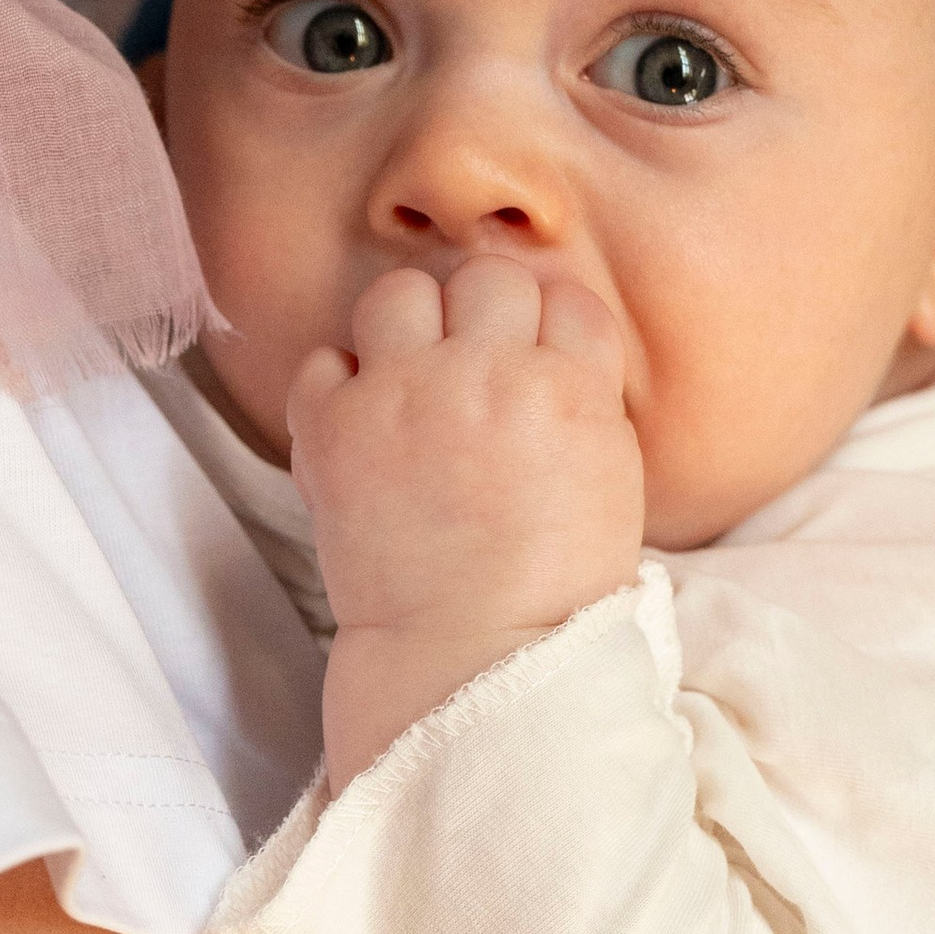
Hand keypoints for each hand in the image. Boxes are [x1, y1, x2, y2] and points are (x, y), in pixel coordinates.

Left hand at [289, 257, 644, 786]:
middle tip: (476, 369)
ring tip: (412, 378)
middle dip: (487, 316)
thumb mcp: (612, 481)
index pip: (567, 299)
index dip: (552, 333)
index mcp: (568, 389)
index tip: (539, 368)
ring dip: (408, 327)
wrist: (470, 655)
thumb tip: (551, 347)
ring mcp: (402, 395)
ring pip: (399, 291)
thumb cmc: (555, 589)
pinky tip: (363, 423)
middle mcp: (484, 374)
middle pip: (489, 277)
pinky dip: (338, 384)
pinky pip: (323, 358)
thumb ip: (585, 400)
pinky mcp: (333, 428)